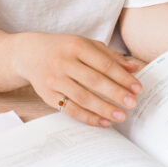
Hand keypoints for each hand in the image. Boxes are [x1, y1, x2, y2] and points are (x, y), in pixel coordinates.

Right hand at [15, 32, 142, 126]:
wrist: (30, 54)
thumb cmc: (65, 49)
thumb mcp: (86, 45)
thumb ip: (110, 56)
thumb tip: (134, 68)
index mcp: (77, 46)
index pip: (104, 64)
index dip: (122, 77)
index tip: (137, 88)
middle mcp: (64, 62)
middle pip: (94, 81)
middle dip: (116, 94)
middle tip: (132, 104)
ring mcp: (54, 79)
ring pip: (82, 97)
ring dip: (103, 108)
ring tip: (121, 116)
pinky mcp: (47, 95)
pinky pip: (69, 109)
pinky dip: (87, 117)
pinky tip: (103, 122)